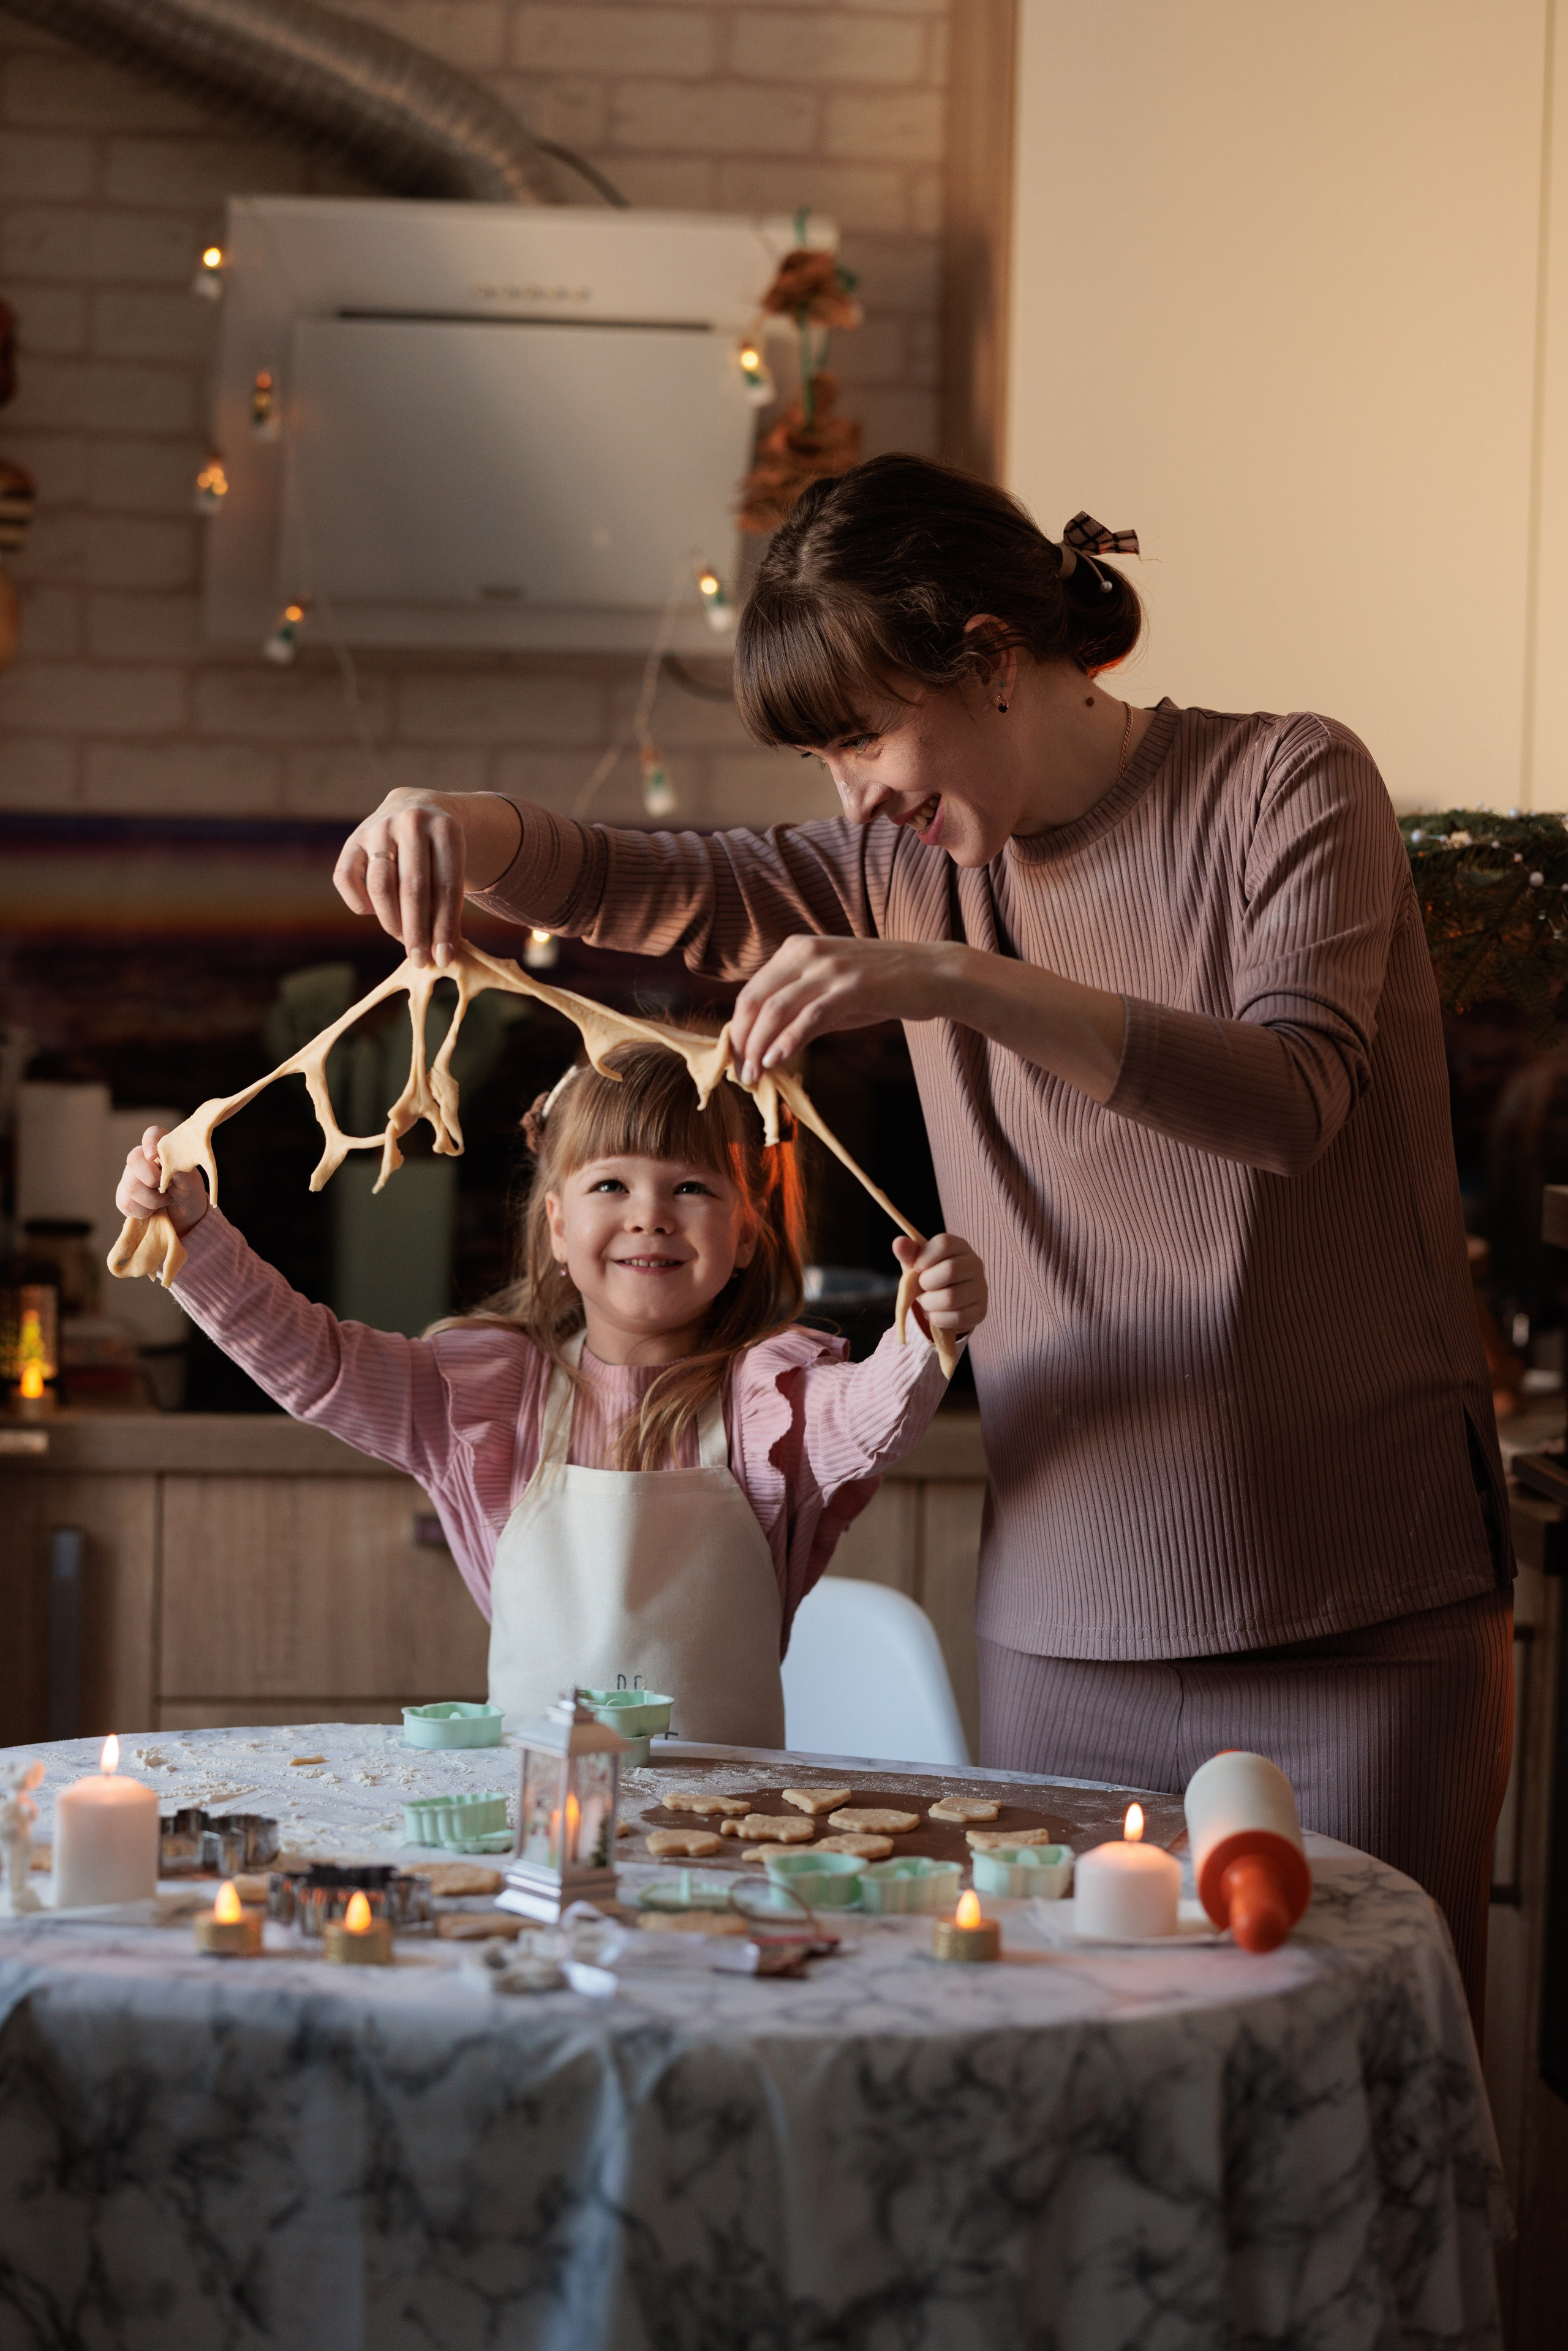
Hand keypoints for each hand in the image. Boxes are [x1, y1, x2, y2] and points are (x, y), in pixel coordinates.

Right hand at [115, 1127, 208, 1238]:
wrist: (185, 1216)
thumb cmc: (188, 1192)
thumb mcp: (191, 1180)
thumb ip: (177, 1166)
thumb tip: (161, 1158)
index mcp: (163, 1150)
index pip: (153, 1134)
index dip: (150, 1141)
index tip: (154, 1155)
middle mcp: (143, 1160)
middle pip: (133, 1159)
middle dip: (151, 1177)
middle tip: (167, 1187)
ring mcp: (131, 1177)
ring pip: (130, 1185)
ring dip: (152, 1199)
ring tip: (165, 1201)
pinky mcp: (124, 1196)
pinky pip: (125, 1202)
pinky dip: (143, 1211)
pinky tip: (153, 1211)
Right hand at [332, 791, 522, 968]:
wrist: (420, 806)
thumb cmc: (442, 850)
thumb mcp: (456, 865)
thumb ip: (449, 901)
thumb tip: (440, 954)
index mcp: (445, 829)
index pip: (446, 887)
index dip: (445, 927)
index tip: (444, 958)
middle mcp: (411, 822)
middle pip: (413, 888)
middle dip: (417, 931)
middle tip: (420, 961)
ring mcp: (378, 827)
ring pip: (380, 886)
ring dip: (391, 922)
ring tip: (402, 941)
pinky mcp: (354, 837)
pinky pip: (346, 878)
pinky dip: (359, 903)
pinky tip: (372, 912)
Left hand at [729, 935, 960, 1080]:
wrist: (934, 972)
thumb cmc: (883, 985)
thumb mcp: (832, 988)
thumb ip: (800, 1006)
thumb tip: (766, 1044)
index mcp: (797, 949)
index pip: (751, 991)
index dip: (738, 1029)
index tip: (735, 1059)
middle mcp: (807, 952)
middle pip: (755, 1000)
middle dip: (742, 1041)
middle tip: (740, 1074)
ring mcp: (831, 968)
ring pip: (777, 1009)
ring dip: (759, 1047)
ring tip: (753, 1076)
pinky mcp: (853, 986)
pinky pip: (811, 1016)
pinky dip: (788, 1040)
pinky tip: (777, 1061)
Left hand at [892, 1232, 986, 1340]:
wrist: (943, 1302)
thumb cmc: (929, 1276)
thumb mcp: (916, 1263)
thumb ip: (908, 1252)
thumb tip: (898, 1243)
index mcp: (959, 1246)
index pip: (944, 1244)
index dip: (923, 1257)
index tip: (916, 1268)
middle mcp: (975, 1264)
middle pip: (950, 1270)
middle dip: (926, 1283)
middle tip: (922, 1287)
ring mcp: (981, 1288)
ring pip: (952, 1297)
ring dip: (929, 1303)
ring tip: (926, 1302)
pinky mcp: (980, 1311)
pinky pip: (957, 1318)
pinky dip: (938, 1318)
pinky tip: (934, 1314)